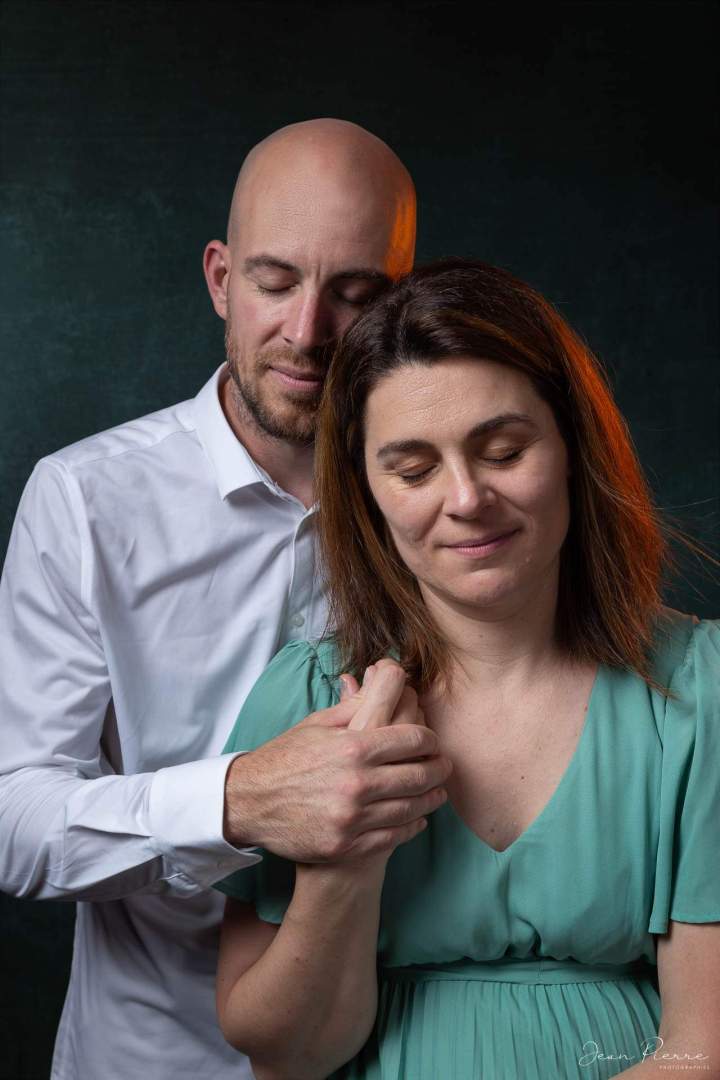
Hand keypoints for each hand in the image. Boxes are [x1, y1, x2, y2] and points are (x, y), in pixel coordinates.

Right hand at [223, 660, 450, 861]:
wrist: (251, 802)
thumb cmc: (287, 757)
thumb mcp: (318, 724)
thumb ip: (358, 706)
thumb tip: (387, 679)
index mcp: (354, 746)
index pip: (413, 739)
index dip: (430, 739)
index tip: (432, 741)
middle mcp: (358, 782)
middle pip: (420, 774)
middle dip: (439, 768)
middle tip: (445, 766)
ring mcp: (353, 817)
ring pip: (412, 808)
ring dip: (431, 798)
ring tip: (437, 791)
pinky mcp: (347, 845)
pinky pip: (395, 836)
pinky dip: (412, 826)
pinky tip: (417, 818)